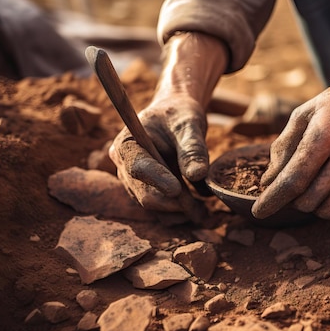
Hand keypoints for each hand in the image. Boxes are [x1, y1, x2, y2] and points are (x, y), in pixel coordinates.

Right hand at [110, 31, 227, 224]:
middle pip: (145, 195)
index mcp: (127, 144)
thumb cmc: (179, 115)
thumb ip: (192, 148)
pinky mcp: (148, 194)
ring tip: (205, 213)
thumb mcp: (189, 124)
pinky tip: (201, 212)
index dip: (157, 179)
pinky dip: (181, 214)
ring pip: (155, 208)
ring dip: (180, 213)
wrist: (176, 118)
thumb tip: (197, 174)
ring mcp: (135, 184)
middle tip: (203, 209)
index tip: (177, 189)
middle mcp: (125, 167)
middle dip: (174, 203)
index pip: (137, 167)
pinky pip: (162, 211)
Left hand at [251, 33, 329, 218]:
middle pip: (309, 199)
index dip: (273, 199)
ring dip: (313, 204)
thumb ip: (284, 146)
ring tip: (312, 186)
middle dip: (293, 199)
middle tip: (292, 186)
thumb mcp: (306, 112)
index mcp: (326, 134)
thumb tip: (268, 181)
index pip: (293, 179)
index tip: (260, 211)